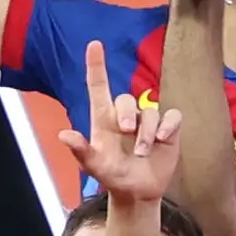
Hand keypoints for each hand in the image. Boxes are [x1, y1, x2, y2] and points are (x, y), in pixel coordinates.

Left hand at [76, 43, 181, 201]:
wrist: (138, 191)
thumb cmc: (113, 175)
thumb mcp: (94, 166)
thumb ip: (81, 151)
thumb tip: (63, 135)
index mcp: (104, 119)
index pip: (99, 86)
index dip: (96, 65)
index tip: (94, 44)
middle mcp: (125, 116)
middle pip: (126, 98)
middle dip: (127, 113)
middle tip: (127, 132)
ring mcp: (147, 121)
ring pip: (150, 111)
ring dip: (147, 133)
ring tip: (143, 152)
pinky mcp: (168, 129)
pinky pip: (172, 116)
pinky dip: (168, 126)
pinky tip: (163, 140)